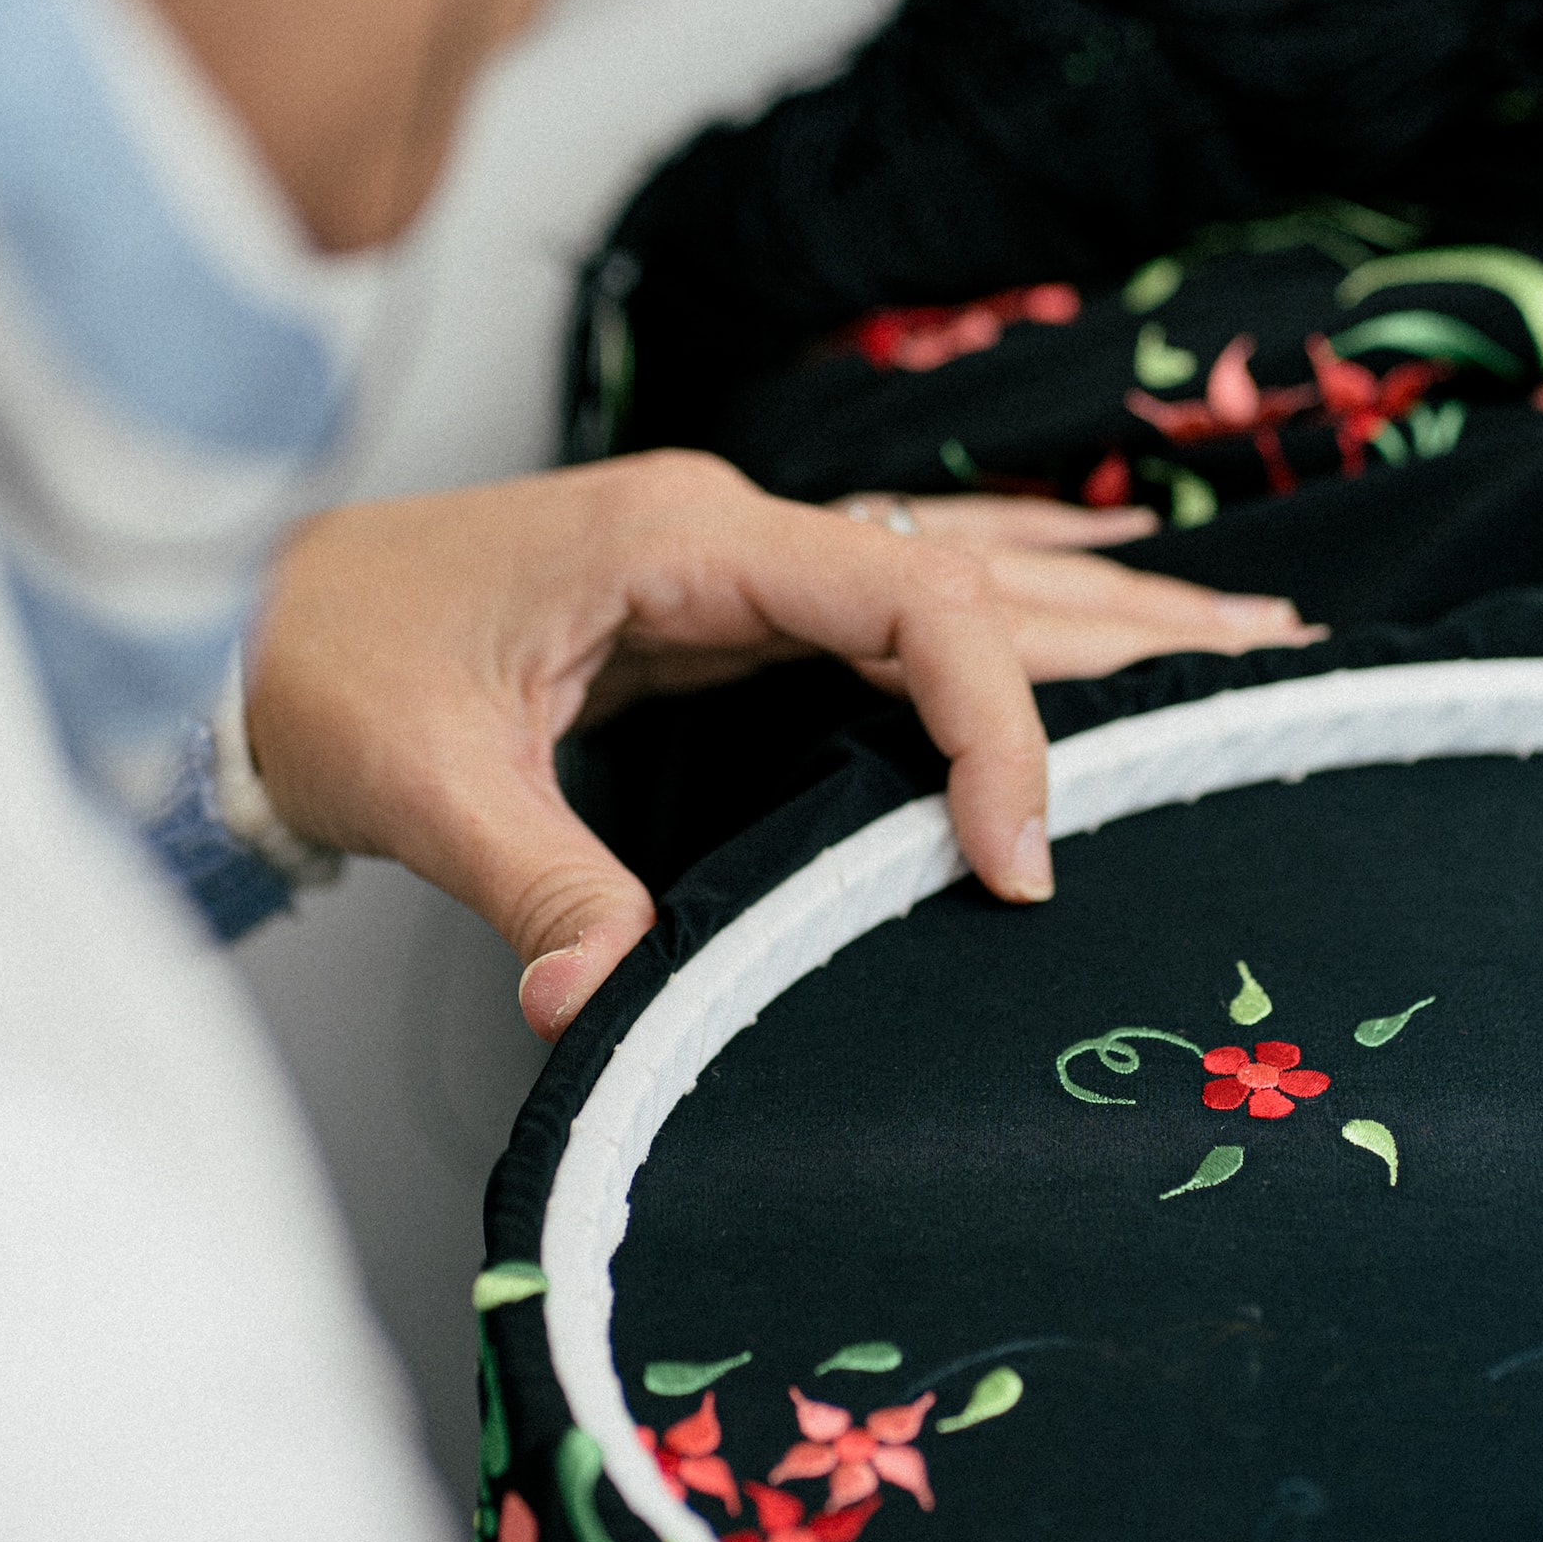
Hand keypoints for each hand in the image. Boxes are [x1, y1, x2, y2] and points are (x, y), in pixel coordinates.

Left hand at [247, 451, 1322, 1038]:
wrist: (269, 614)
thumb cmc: (333, 667)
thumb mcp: (423, 777)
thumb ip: (530, 880)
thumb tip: (602, 1011)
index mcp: (682, 542)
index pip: (904, 604)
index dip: (993, 722)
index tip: (1023, 861)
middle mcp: (740, 530)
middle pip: (977, 569)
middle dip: (1130, 633)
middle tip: (1273, 677)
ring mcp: (750, 556)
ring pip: (966, 569)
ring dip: (1108, 607)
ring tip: (1247, 633)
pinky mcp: (745, 598)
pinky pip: (917, 586)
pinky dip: (1023, 593)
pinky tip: (1105, 586)